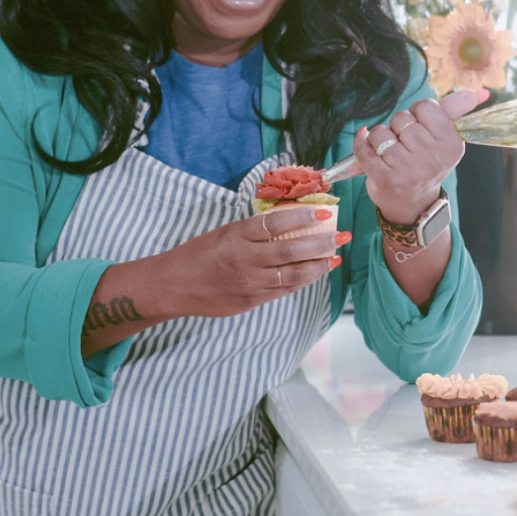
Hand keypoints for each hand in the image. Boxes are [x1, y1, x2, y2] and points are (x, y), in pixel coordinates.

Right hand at [160, 204, 344, 318]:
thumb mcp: (225, 232)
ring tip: (334, 257)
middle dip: (321, 243)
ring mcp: (249, 283)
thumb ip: (255, 230)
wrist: (174, 286)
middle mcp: (244, 260)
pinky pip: (283, 291)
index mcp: (236, 236)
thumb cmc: (199, 254)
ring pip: (292, 276)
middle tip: (342, 236)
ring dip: (318, 266)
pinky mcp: (250, 301)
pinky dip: (302, 281)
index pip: (275, 224)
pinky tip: (315, 273)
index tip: (324, 214)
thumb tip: (291, 222)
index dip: (303, 218)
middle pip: (290, 251)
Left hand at [353, 87, 487, 223]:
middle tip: (406, 146)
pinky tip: (371, 152)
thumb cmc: (426, 163)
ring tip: (390, 154)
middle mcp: (433, 158)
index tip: (420, 129)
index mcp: (451, 144)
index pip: (426, 106)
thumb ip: (455, 111)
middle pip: (402, 118)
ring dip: (380, 139)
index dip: (417, 114)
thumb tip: (481, 92)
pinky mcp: (386, 178)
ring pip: (381, 132)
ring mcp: (409, 170)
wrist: (413, 204)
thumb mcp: (444, 139)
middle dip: (398, 128)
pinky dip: (363, 145)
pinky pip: (365, 147)